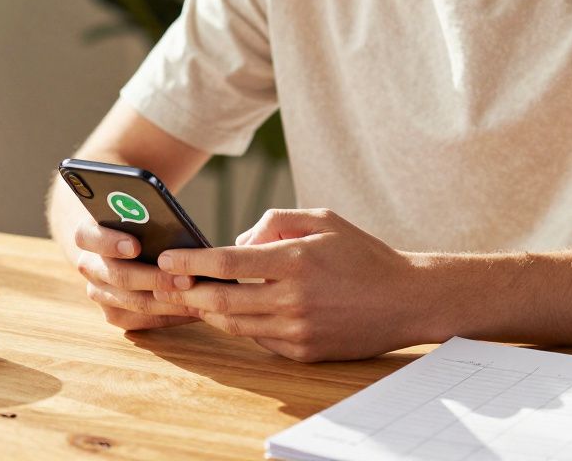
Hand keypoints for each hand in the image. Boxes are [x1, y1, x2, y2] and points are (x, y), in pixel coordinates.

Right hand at [71, 218, 199, 331]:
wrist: (119, 244)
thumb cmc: (135, 220)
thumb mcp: (136, 208)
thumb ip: (144, 207)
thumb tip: (167, 211)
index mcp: (87, 234)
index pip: (88, 237)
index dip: (111, 242)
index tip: (136, 246)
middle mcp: (89, 266)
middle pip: (119, 276)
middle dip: (156, 279)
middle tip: (187, 278)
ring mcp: (99, 292)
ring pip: (133, 302)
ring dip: (168, 301)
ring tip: (198, 296)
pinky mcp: (113, 314)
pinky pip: (141, 320)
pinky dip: (169, 316)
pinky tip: (193, 309)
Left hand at [152, 209, 423, 361]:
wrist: (407, 299)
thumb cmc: (362, 253)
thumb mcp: (322, 219)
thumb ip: (275, 221)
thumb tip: (236, 240)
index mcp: (296, 259)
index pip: (228, 261)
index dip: (191, 262)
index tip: (166, 259)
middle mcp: (294, 298)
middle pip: (221, 300)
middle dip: (187, 292)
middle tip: (164, 283)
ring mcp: (298, 329)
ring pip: (235, 324)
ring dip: (208, 311)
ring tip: (193, 296)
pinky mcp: (304, 352)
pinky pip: (259, 339)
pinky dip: (242, 324)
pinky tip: (235, 311)